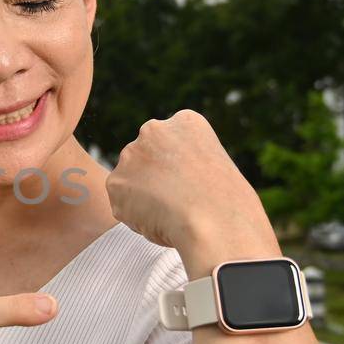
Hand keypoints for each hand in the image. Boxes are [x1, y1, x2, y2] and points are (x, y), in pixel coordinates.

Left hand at [106, 109, 279, 277]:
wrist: (214, 222)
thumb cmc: (228, 204)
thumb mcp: (216, 168)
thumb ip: (186, 165)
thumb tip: (163, 184)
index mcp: (186, 121)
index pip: (172, 145)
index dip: (182, 171)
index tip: (195, 186)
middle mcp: (153, 130)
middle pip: (147, 158)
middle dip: (156, 180)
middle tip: (179, 203)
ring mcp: (130, 155)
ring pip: (132, 181)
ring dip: (144, 198)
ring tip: (170, 214)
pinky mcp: (115, 182)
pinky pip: (122, 205)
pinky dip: (135, 218)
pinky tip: (157, 222)